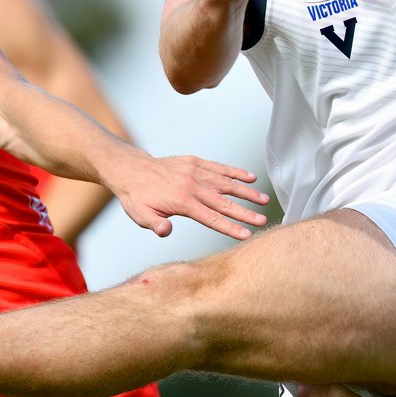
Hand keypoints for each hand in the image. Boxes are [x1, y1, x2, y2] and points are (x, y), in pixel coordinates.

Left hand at [114, 156, 268, 239]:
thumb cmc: (137, 197)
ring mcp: (195, 171)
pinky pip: (219, 167)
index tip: (246, 234)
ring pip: (226, 183)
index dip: (230, 227)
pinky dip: (235, 172)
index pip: (211, 217)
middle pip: (224, 202)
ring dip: (246, 191)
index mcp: (182, 201)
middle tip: (263, 219)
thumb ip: (156, 224)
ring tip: (264, 199)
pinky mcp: (195, 162)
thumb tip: (166, 231)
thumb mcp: (140, 215)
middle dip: (245, 212)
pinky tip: (250, 177)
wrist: (131, 169)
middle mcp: (192, 185)